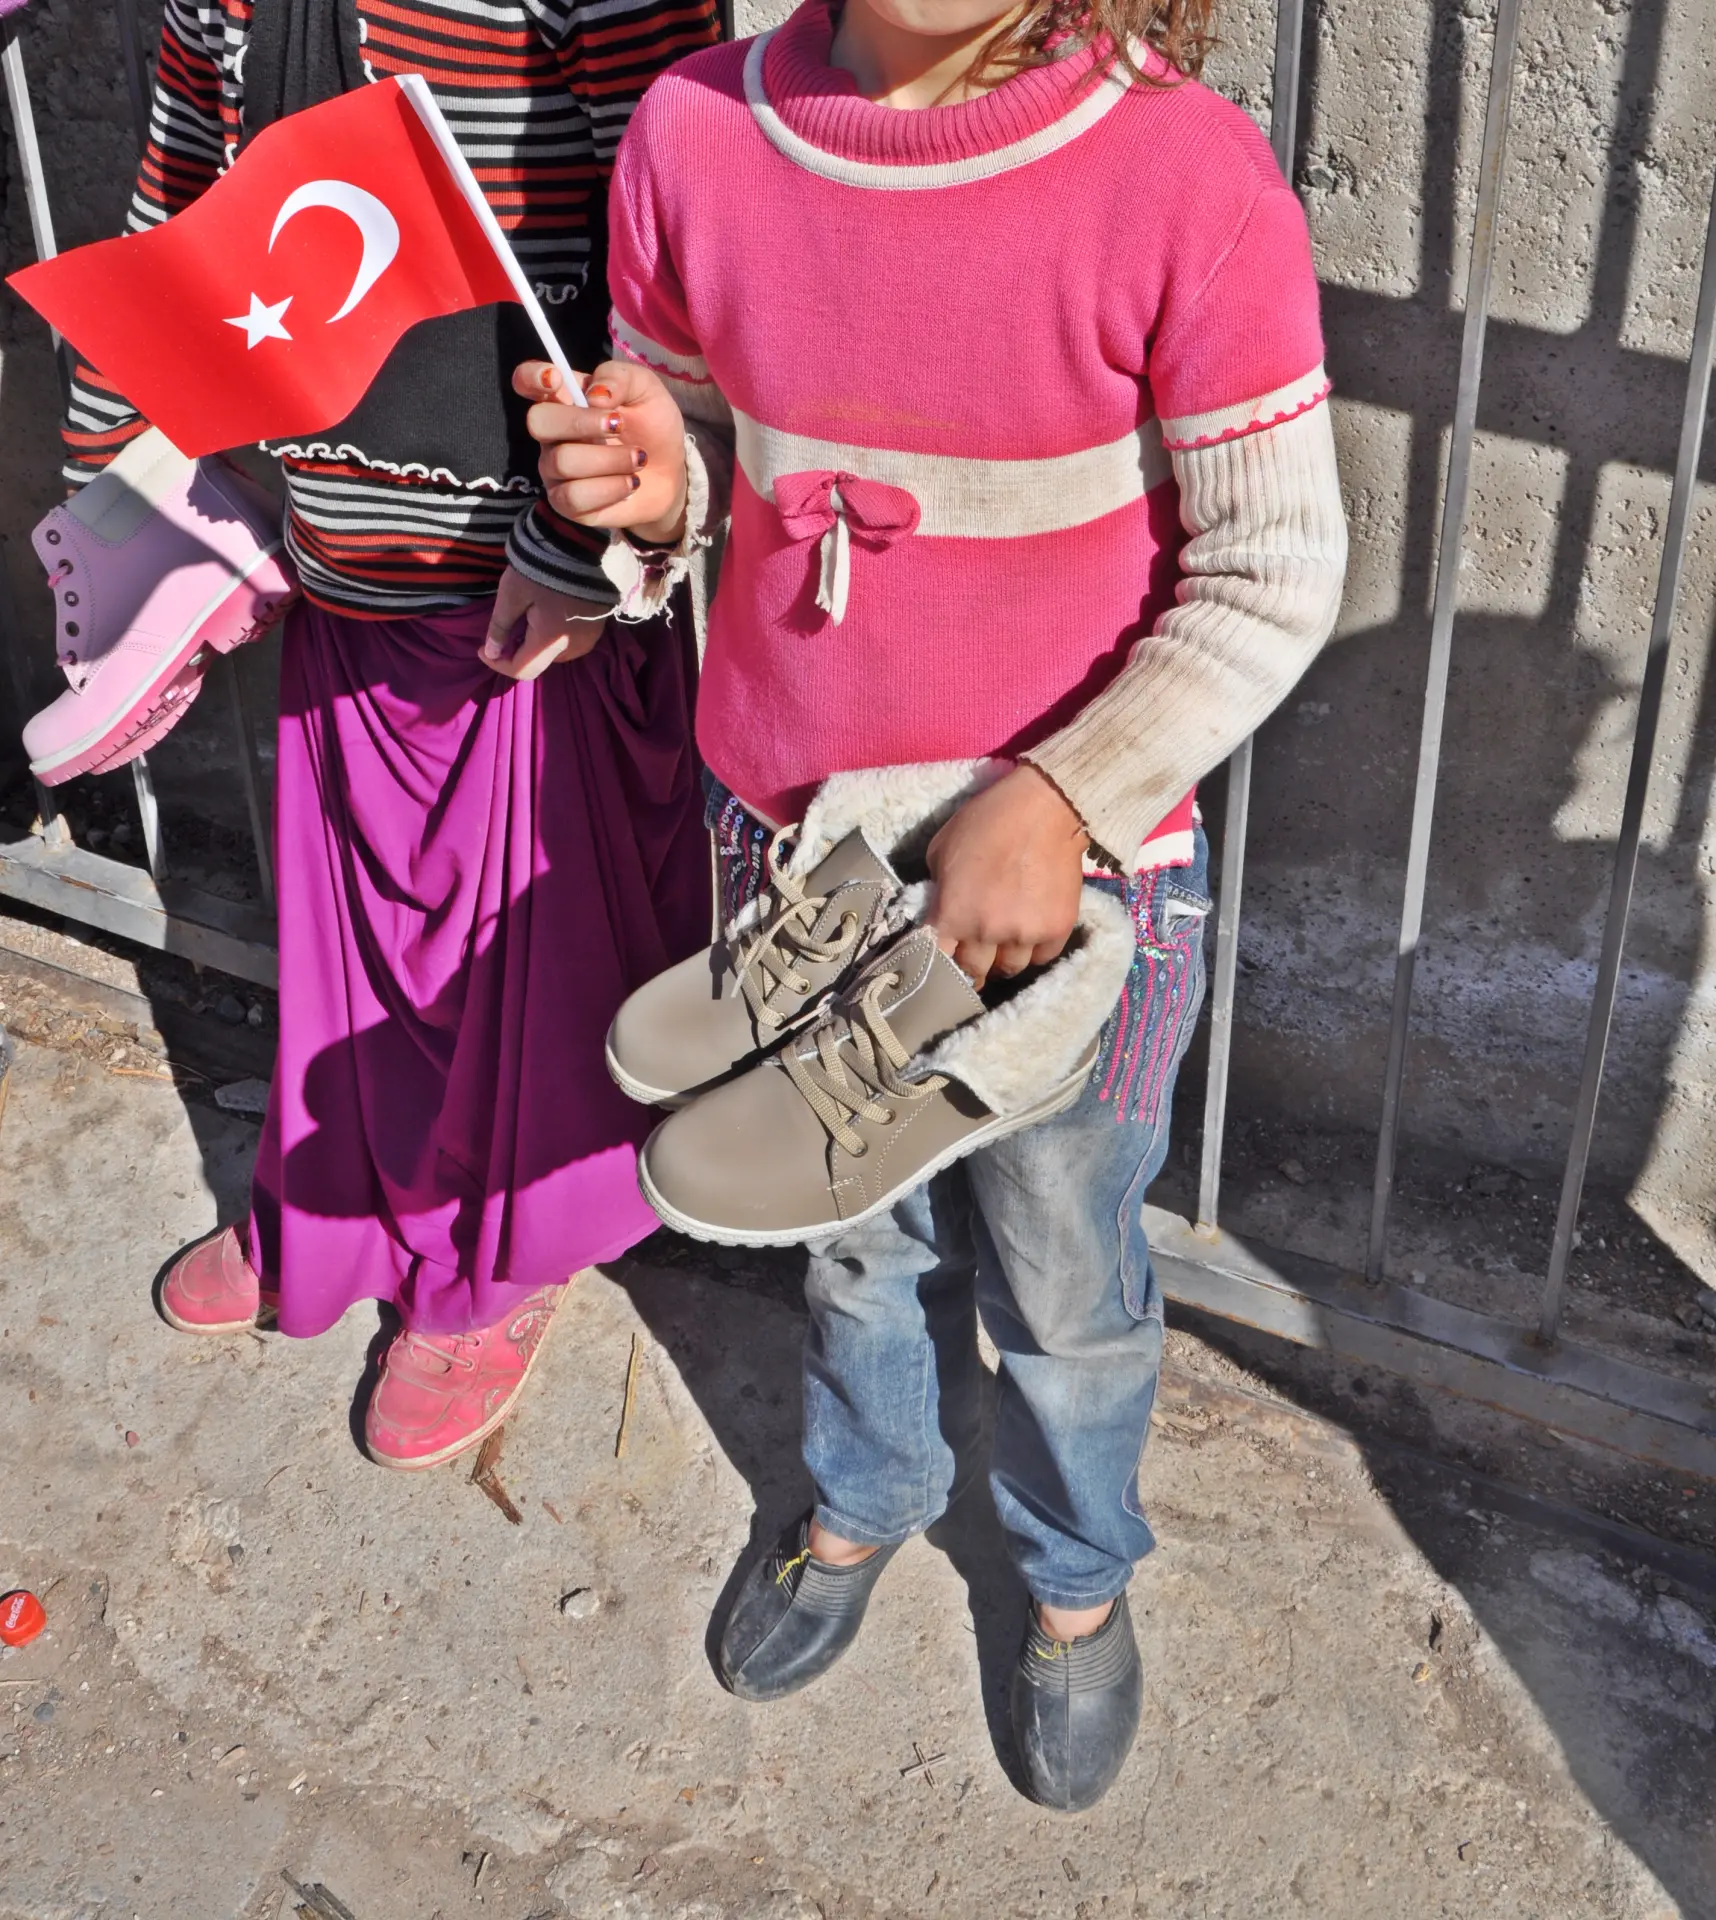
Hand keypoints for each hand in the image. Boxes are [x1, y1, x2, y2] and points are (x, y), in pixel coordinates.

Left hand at [481, 566, 608, 679]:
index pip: (522, 670)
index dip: (498, 664)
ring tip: (530, 620)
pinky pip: (572, 640)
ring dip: (539, 644)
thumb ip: (500, 627)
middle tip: (506, 630)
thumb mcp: (511, 594)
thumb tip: (492, 652)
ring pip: (557, 653)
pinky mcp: (599, 626)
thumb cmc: (540, 568)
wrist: (578, 543)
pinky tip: (550, 615)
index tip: (483, 649)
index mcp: (550, 641)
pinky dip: (556, 634)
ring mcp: (590, 637)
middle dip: (519, 651)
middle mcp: (573, 647)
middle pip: (540, 662)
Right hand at [513, 358, 687, 543]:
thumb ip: (620, 378)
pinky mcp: (566, 503)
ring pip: (562, 462)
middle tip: (618, 425)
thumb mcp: (646, 390)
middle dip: (580, 422)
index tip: (556, 380)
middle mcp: (552, 433)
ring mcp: (555, 469)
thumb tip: (595, 395)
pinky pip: (574, 496)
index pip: (526, 381)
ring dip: (610, 459)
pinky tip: (630, 483)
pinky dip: (610, 488)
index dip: (532, 377)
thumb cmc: (652, 427)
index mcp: (565, 399)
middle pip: (538, 422)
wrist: (672, 474)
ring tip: (638, 458)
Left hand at [926, 766, 1089, 989]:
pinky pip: (1041, 957)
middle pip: (973, 970)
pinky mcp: (1056, 929)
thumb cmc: (987, 820)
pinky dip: (1033, 949)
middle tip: (973, 954)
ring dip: (1002, 958)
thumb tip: (941, 910)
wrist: (1044, 808)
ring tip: (1002, 944)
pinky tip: (1029, 933)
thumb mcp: (941, 848)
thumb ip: (938, 888)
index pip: (937, 959)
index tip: (942, 959)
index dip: (937, 961)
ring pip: (1009, 968)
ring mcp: (1025, 934)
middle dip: (970, 963)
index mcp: (954, 913)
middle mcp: (987, 932)